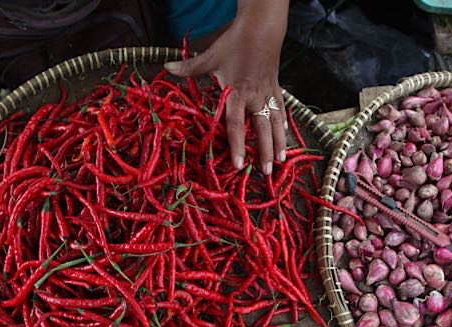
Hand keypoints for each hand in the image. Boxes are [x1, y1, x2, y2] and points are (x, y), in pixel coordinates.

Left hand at [164, 0, 289, 173]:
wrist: (261, 29)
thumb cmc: (234, 44)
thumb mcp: (210, 57)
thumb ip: (189, 67)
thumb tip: (167, 67)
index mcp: (237, 92)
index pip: (236, 124)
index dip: (236, 145)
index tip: (238, 164)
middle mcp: (254, 97)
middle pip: (261, 129)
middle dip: (264, 151)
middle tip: (266, 172)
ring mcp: (268, 93)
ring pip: (275, 123)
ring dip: (279, 142)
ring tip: (281, 160)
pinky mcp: (276, 88)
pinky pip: (281, 109)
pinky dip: (283, 123)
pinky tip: (284, 136)